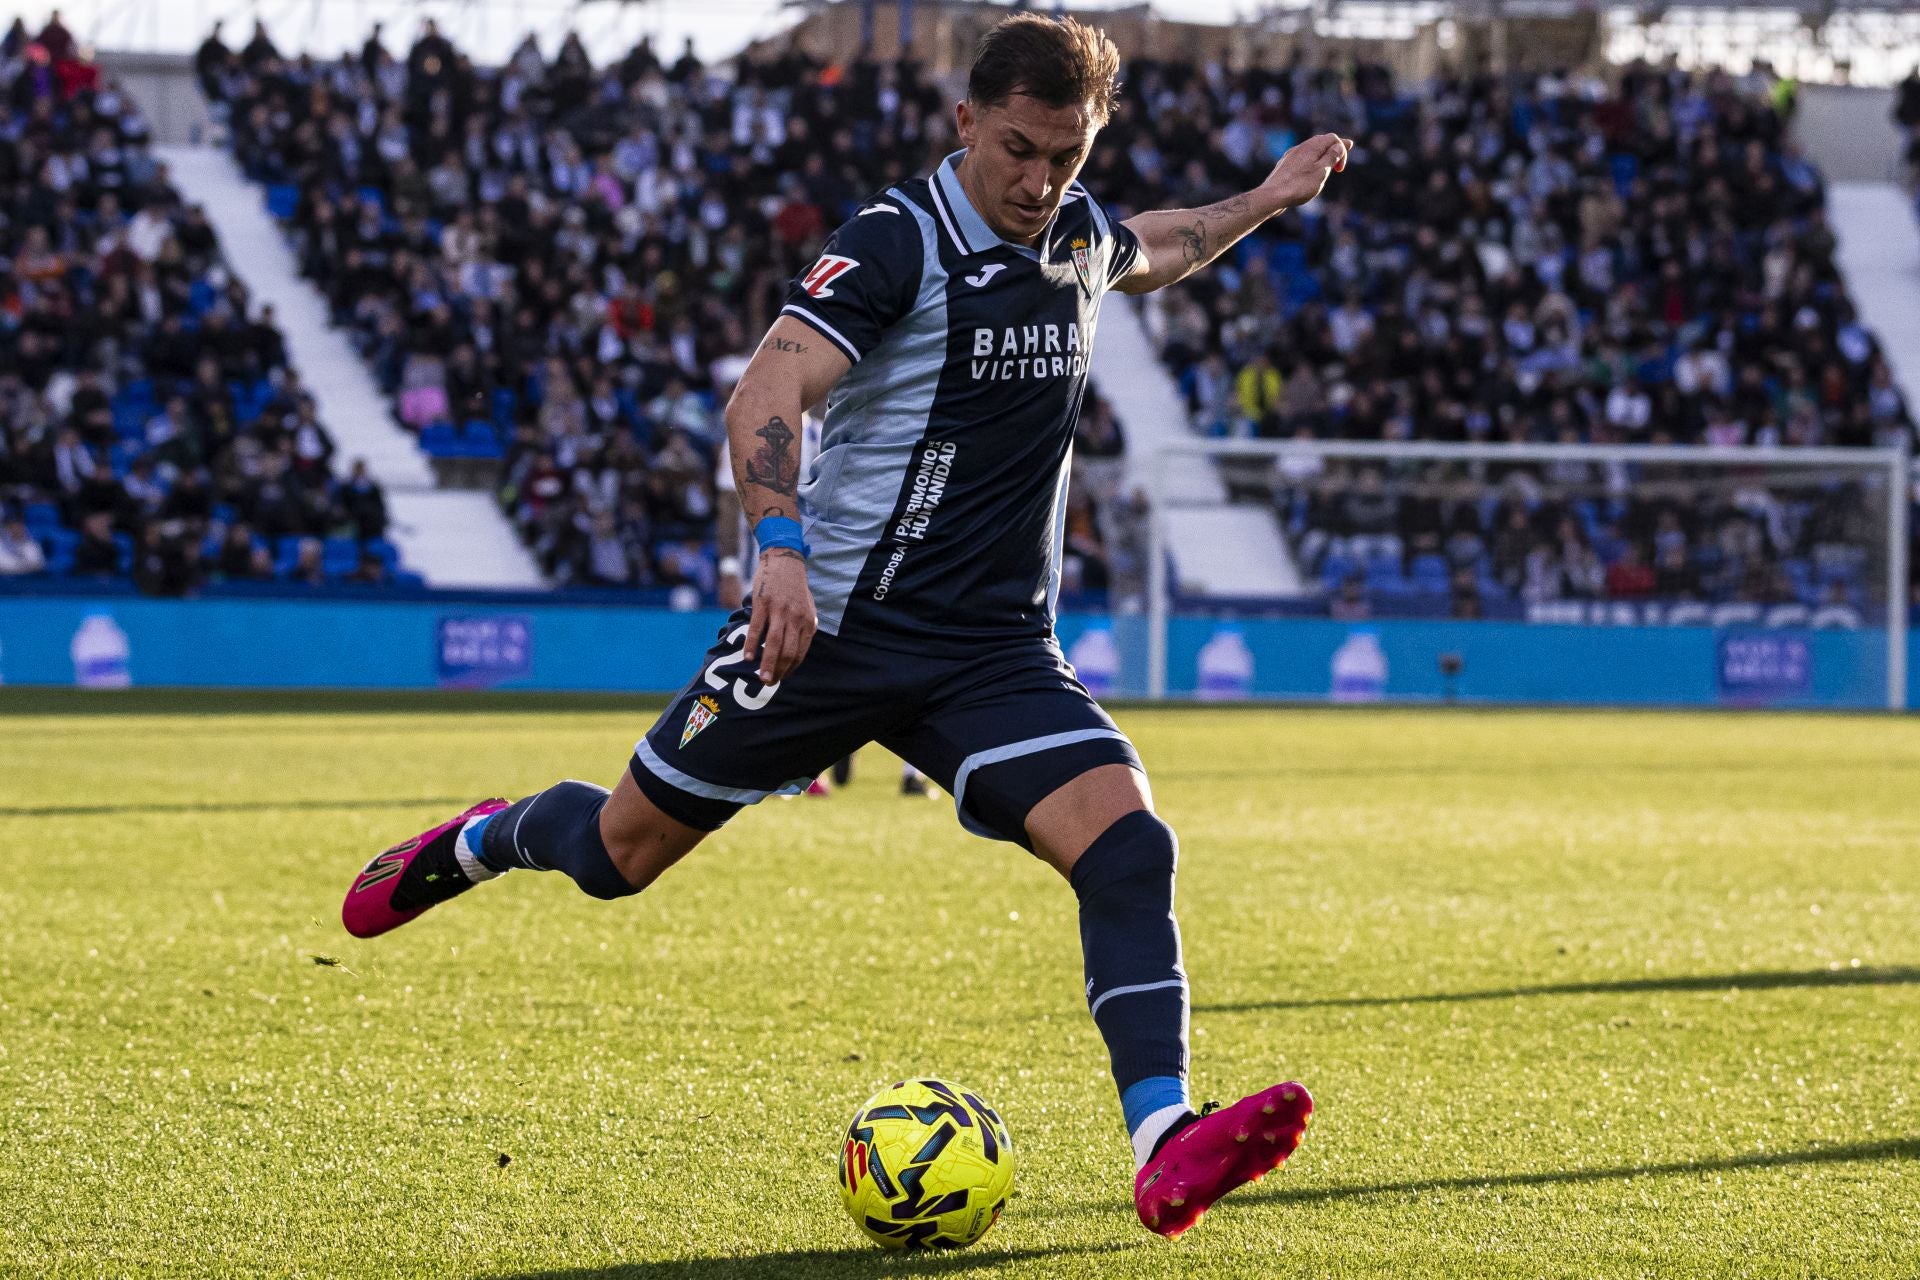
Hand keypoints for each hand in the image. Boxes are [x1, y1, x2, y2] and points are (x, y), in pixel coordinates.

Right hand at [743, 548, 815, 683]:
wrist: (784, 560)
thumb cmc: (795, 586)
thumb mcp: (808, 607)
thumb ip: (805, 627)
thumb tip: (799, 648)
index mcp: (808, 621)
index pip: (801, 651)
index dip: (792, 667)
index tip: (784, 677)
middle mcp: (795, 618)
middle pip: (787, 651)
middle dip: (779, 671)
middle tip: (770, 683)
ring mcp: (778, 611)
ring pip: (773, 644)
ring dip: (767, 664)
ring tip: (762, 678)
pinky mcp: (762, 604)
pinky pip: (756, 628)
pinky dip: (751, 644)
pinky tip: (748, 657)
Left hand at [1262, 133, 1353, 211]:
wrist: (1272, 196)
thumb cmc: (1299, 185)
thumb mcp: (1321, 171)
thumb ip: (1331, 157)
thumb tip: (1338, 146)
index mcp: (1312, 146)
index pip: (1332, 138)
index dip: (1341, 149)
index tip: (1340, 169)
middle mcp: (1301, 147)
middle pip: (1321, 142)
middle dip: (1333, 150)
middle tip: (1340, 162)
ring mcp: (1291, 156)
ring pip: (1310, 151)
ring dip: (1321, 157)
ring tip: (1327, 165)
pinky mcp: (1285, 166)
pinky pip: (1302, 159)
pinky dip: (1311, 163)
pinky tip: (1310, 171)